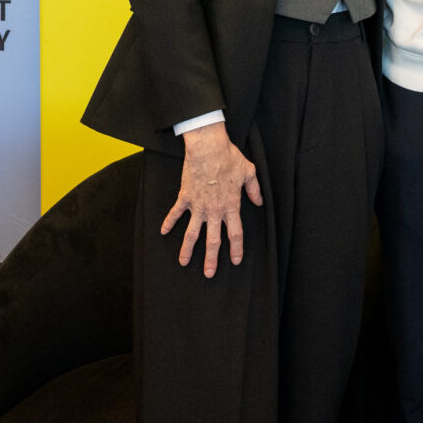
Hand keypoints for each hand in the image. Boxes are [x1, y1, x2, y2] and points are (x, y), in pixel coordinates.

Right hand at [161, 120, 261, 276]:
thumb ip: (254, 190)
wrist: (208, 148)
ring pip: (192, 233)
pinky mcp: (185, 197)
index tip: (235, 260)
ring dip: (187, 249)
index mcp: (231, 205)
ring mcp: (198, 205)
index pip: (235, 233)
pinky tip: (163, 232)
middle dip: (211, 259)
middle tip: (209, 274)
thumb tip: (259, 202)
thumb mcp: (249, 172)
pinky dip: (168, 222)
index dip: (236, 249)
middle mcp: (214, 210)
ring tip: (183, 262)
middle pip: (213, 240)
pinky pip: (175, 213)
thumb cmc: (229, 158)